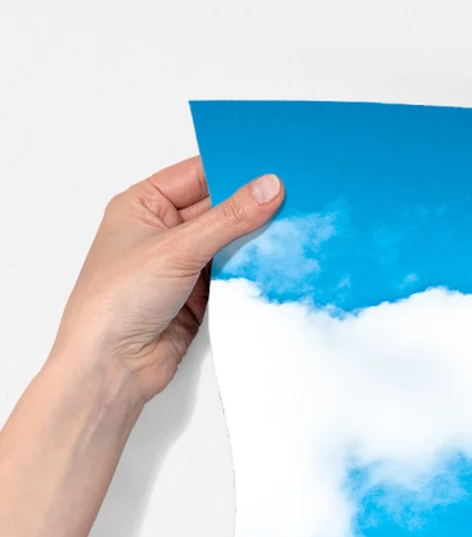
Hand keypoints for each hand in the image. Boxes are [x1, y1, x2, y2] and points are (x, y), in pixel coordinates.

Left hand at [50, 157, 283, 405]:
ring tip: (291, 232)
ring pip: (229, 244)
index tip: (273, 170)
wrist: (113, 365)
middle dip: (251, 209)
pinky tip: (275, 266)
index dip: (234, 171)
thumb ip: (228, 219)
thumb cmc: (116, 300)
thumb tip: (267, 188)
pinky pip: (234, 276)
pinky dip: (252, 273)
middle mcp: (162, 232)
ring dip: (254, 243)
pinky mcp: (200, 297)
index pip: (198, 175)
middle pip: (218, 210)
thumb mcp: (177, 248)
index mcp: (143, 205)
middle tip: (292, 201)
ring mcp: (182, 265)